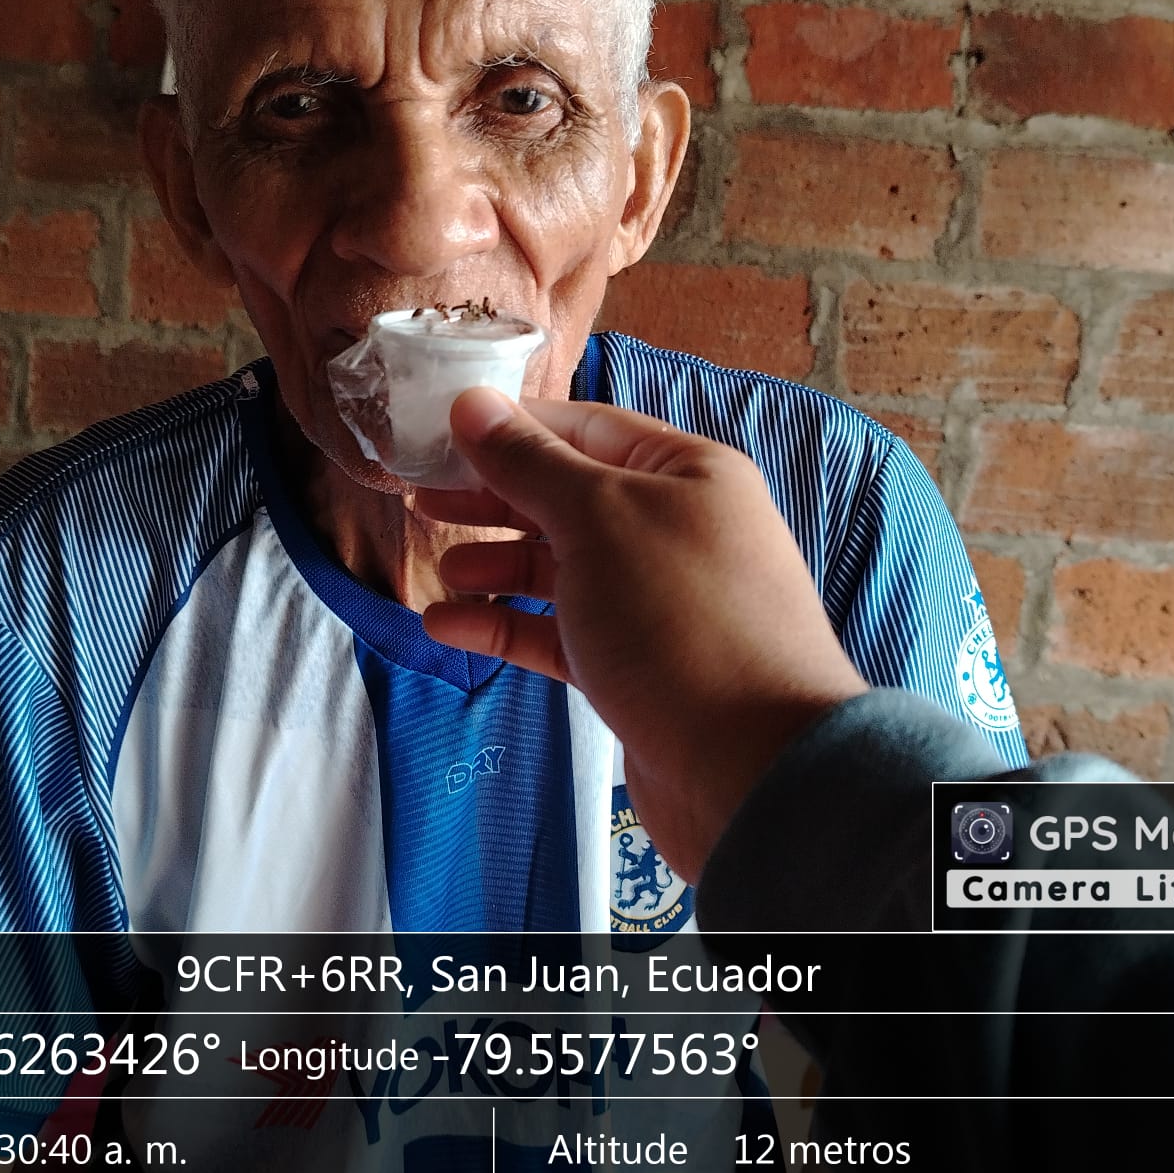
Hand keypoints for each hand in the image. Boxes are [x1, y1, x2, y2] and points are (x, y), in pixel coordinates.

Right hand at [417, 388, 867, 883]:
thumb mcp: (599, 519)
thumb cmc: (681, 619)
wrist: (752, 769)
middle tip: (421, 501)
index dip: (511, 430)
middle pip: (568, 498)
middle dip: (495, 499)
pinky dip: (506, 626)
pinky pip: (559, 632)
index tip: (437, 437)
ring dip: (497, 566)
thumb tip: (472, 404)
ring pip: (560, 569)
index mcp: (686, 473)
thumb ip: (529, 463)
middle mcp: (676, 530)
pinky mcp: (635, 669)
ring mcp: (656, 604)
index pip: (584, 429)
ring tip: (441, 571)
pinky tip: (448, 626)